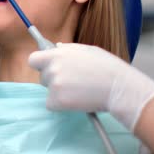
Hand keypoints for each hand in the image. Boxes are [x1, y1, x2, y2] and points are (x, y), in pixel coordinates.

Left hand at [28, 43, 153, 130]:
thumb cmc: (107, 67)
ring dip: (58, 92)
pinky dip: (61, 105)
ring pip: (48, 91)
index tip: (47, 68)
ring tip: (79, 91)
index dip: (40, 64)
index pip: (33, 60)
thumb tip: (55, 48)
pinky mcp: (58, 101)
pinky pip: (51, 104)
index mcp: (57, 54)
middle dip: (53, 80)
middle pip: (42, 77)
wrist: (120, 88)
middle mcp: (52, 68)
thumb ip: (67, 50)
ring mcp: (54, 85)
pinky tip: (77, 100)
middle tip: (73, 82)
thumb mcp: (87, 50)